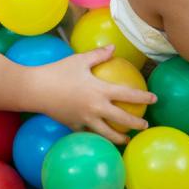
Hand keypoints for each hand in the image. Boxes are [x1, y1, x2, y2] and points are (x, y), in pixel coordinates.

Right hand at [32, 46, 156, 143]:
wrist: (35, 89)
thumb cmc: (57, 72)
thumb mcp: (79, 60)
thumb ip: (98, 55)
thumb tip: (113, 48)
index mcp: (100, 91)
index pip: (127, 94)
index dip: (143, 97)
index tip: (154, 98)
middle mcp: (96, 108)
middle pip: (122, 119)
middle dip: (136, 123)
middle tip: (145, 125)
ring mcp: (85, 120)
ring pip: (107, 133)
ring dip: (119, 138)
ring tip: (126, 139)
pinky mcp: (74, 126)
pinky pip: (88, 134)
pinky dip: (96, 137)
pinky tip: (100, 138)